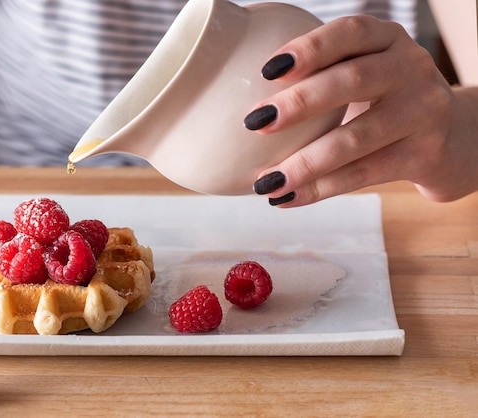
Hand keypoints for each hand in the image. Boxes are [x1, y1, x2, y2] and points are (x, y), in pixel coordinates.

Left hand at [246, 15, 477, 206]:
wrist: (452, 138)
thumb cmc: (386, 103)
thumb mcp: (367, 75)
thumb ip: (323, 76)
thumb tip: (240, 96)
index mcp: (388, 41)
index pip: (350, 33)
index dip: (310, 48)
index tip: (267, 70)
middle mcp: (411, 69)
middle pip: (354, 80)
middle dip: (301, 102)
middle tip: (256, 122)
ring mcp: (423, 111)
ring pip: (358, 137)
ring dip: (306, 162)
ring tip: (266, 181)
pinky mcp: (425, 154)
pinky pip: (366, 174)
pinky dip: (322, 189)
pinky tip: (287, 198)